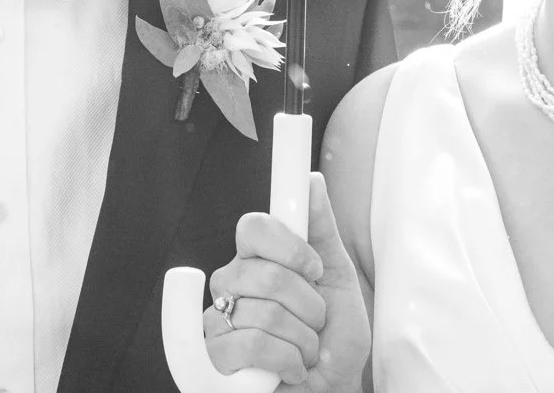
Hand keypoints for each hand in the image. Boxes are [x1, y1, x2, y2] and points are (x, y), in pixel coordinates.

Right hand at [204, 172, 369, 390]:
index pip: (252, 228)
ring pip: (263, 313)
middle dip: (308, 305)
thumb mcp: (339, 278)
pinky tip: (289, 368)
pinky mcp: (214, 359)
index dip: (288, 246)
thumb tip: (312, 181)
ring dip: (302, 340)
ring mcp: (219, 322)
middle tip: (314, 321)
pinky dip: (286, 360)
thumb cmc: (333, 338)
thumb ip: (321, 229)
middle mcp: (231, 286)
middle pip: (266, 274)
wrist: (335, 387)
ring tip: (304, 350)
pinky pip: (250, 345)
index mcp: (256, 260)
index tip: (315, 268)